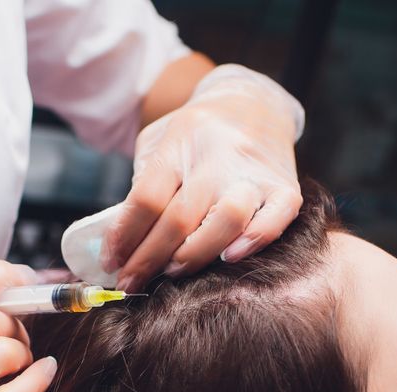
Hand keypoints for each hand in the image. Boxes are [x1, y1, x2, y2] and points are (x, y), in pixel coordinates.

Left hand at [103, 65, 304, 292]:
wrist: (252, 102)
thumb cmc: (194, 136)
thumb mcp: (158, 144)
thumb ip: (142, 186)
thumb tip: (120, 243)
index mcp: (178, 144)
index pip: (146, 199)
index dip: (123, 237)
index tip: (111, 263)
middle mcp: (217, 157)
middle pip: (179, 218)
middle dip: (148, 260)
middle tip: (131, 283)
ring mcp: (253, 173)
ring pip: (226, 220)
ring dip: (194, 255)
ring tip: (172, 271)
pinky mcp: (285, 187)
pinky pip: (274, 221)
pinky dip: (253, 242)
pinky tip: (229, 258)